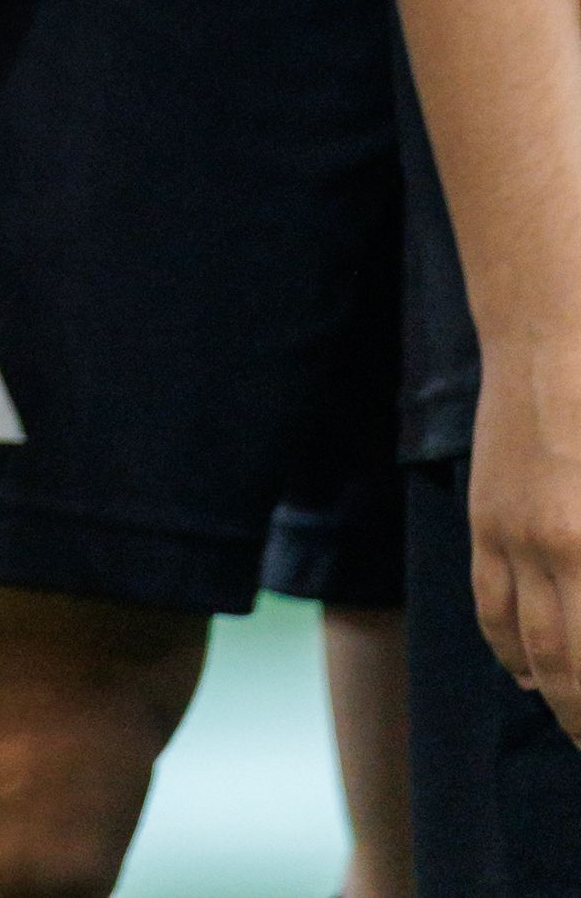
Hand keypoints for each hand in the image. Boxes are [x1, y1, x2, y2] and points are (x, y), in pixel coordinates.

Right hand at [474, 337, 580, 741]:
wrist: (553, 333)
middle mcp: (559, 549)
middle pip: (573, 666)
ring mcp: (514, 535)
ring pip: (528, 647)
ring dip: (555, 697)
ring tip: (575, 726)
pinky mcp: (485, 518)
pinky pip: (489, 604)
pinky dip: (507, 650)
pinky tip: (526, 672)